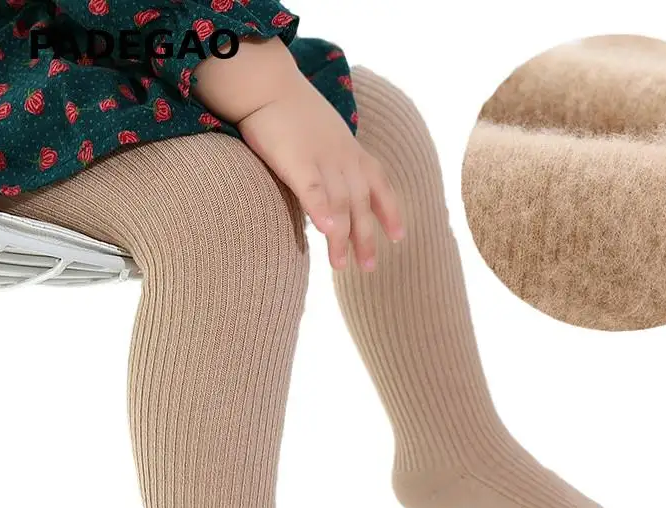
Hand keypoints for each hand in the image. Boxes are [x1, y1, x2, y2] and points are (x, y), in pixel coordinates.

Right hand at [238, 72, 403, 269]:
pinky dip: (321, 211)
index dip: (390, 212)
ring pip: (340, 204)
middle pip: (361, 205)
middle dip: (366, 239)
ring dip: (342, 238)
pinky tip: (326, 232)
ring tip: (341, 266)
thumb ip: (332, 161)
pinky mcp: (297, 160)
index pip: (380, 185)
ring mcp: (323, 159)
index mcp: (352, 152)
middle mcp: (344, 159)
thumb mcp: (324, 133)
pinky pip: (313, 190)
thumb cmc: (290, 110)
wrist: (267, 82)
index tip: (398, 237)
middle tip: (368, 268)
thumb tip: (332, 189)